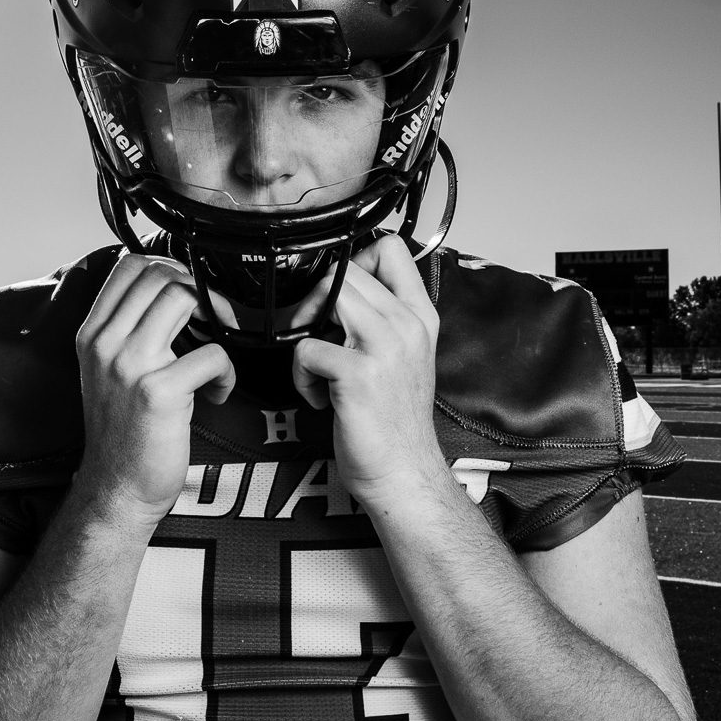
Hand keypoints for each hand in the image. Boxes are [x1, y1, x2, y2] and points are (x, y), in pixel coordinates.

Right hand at [73, 254, 234, 529]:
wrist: (116, 489)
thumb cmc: (122, 430)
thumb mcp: (108, 370)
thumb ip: (128, 330)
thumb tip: (171, 287)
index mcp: (92, 334)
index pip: (129, 265)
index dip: (168, 267)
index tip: (188, 292)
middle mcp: (105, 343)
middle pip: (160, 275)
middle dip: (197, 289)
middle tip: (213, 319)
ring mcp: (129, 366)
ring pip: (183, 297)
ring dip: (215, 319)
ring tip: (213, 351)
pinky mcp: (158, 392)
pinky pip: (211, 353)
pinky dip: (226, 372)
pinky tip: (217, 392)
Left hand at [290, 236, 445, 512]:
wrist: (403, 473)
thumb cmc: (394, 420)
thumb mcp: (403, 356)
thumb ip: (382, 317)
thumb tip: (338, 286)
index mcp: (420, 316)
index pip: (389, 247)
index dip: (353, 258)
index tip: (340, 294)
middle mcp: (407, 324)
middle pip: (346, 268)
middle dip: (316, 297)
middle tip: (314, 334)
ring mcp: (385, 347)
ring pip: (327, 294)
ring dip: (306, 326)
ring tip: (316, 362)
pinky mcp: (358, 374)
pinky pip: (306, 348)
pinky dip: (301, 375)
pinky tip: (318, 397)